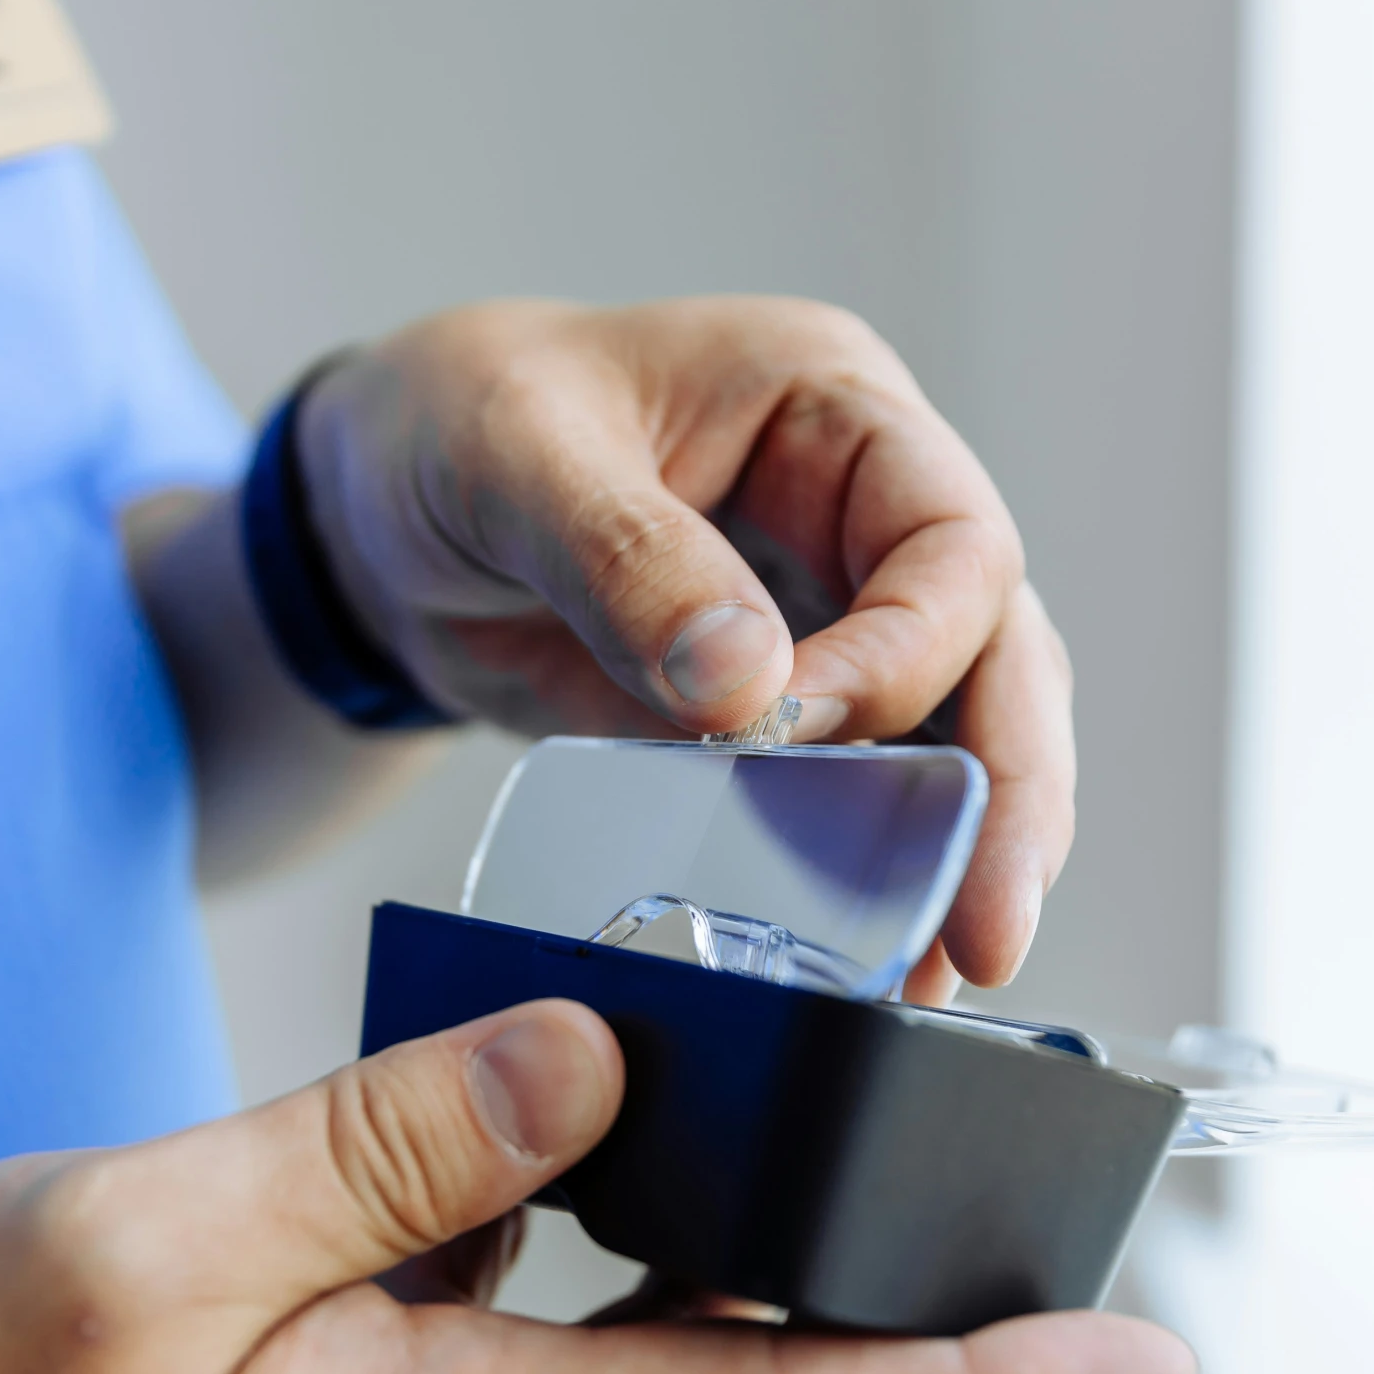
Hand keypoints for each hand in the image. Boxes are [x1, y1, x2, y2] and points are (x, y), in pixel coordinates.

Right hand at [0, 1000, 1191, 1373]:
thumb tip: (588, 1062)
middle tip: (1032, 1215)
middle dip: (927, 1329)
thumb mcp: (150, 1247)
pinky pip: (559, 1336)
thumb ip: (382, 1151)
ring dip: (784, 1278)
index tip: (1125, 1359)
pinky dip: (631, 1248)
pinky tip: (602, 1145)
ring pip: (673, 1371)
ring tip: (846, 1146)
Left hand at [299, 299, 1074, 996]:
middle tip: (985, 930)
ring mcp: (827, 615)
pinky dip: (867, 867)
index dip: (909, 651)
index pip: (949, 539)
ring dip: (956, 850)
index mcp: (827, 402)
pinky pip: (853, 791)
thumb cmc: (447, 422)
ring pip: (953, 732)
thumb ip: (627, 560)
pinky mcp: (775, 711)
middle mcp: (855, 509)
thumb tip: (749, 690)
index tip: (804, 731)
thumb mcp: (515, 455)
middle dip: (1001, 792)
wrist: (372, 514)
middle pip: (996, 651)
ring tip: (940, 971)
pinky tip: (869, 950)